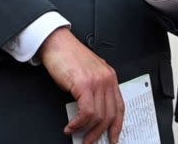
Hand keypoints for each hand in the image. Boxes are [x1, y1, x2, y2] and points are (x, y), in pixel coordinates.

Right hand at [39, 28, 123, 143]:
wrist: (57, 43)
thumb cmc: (69, 57)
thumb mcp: (88, 74)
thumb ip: (94, 90)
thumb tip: (92, 114)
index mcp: (110, 77)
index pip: (120, 106)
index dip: (117, 125)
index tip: (113, 137)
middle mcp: (106, 79)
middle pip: (110, 114)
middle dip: (101, 133)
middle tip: (91, 142)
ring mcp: (97, 82)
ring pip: (99, 115)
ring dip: (87, 130)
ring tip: (77, 134)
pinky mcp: (84, 84)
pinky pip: (87, 112)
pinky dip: (78, 123)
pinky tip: (71, 126)